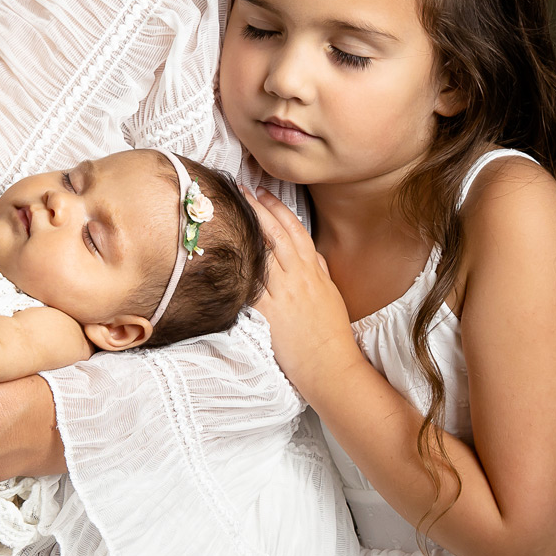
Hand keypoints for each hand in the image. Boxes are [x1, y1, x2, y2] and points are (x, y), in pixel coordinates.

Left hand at [245, 187, 361, 396]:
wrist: (331, 365)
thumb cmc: (331, 334)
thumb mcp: (331, 296)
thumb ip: (320, 272)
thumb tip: (312, 255)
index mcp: (313, 271)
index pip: (295, 231)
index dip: (278, 209)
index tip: (264, 193)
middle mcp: (299, 277)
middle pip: (275, 235)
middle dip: (257, 209)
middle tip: (239, 190)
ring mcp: (284, 294)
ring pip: (262, 253)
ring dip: (245, 230)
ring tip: (229, 211)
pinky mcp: (270, 314)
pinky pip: (251, 287)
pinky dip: (238, 270)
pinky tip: (223, 254)